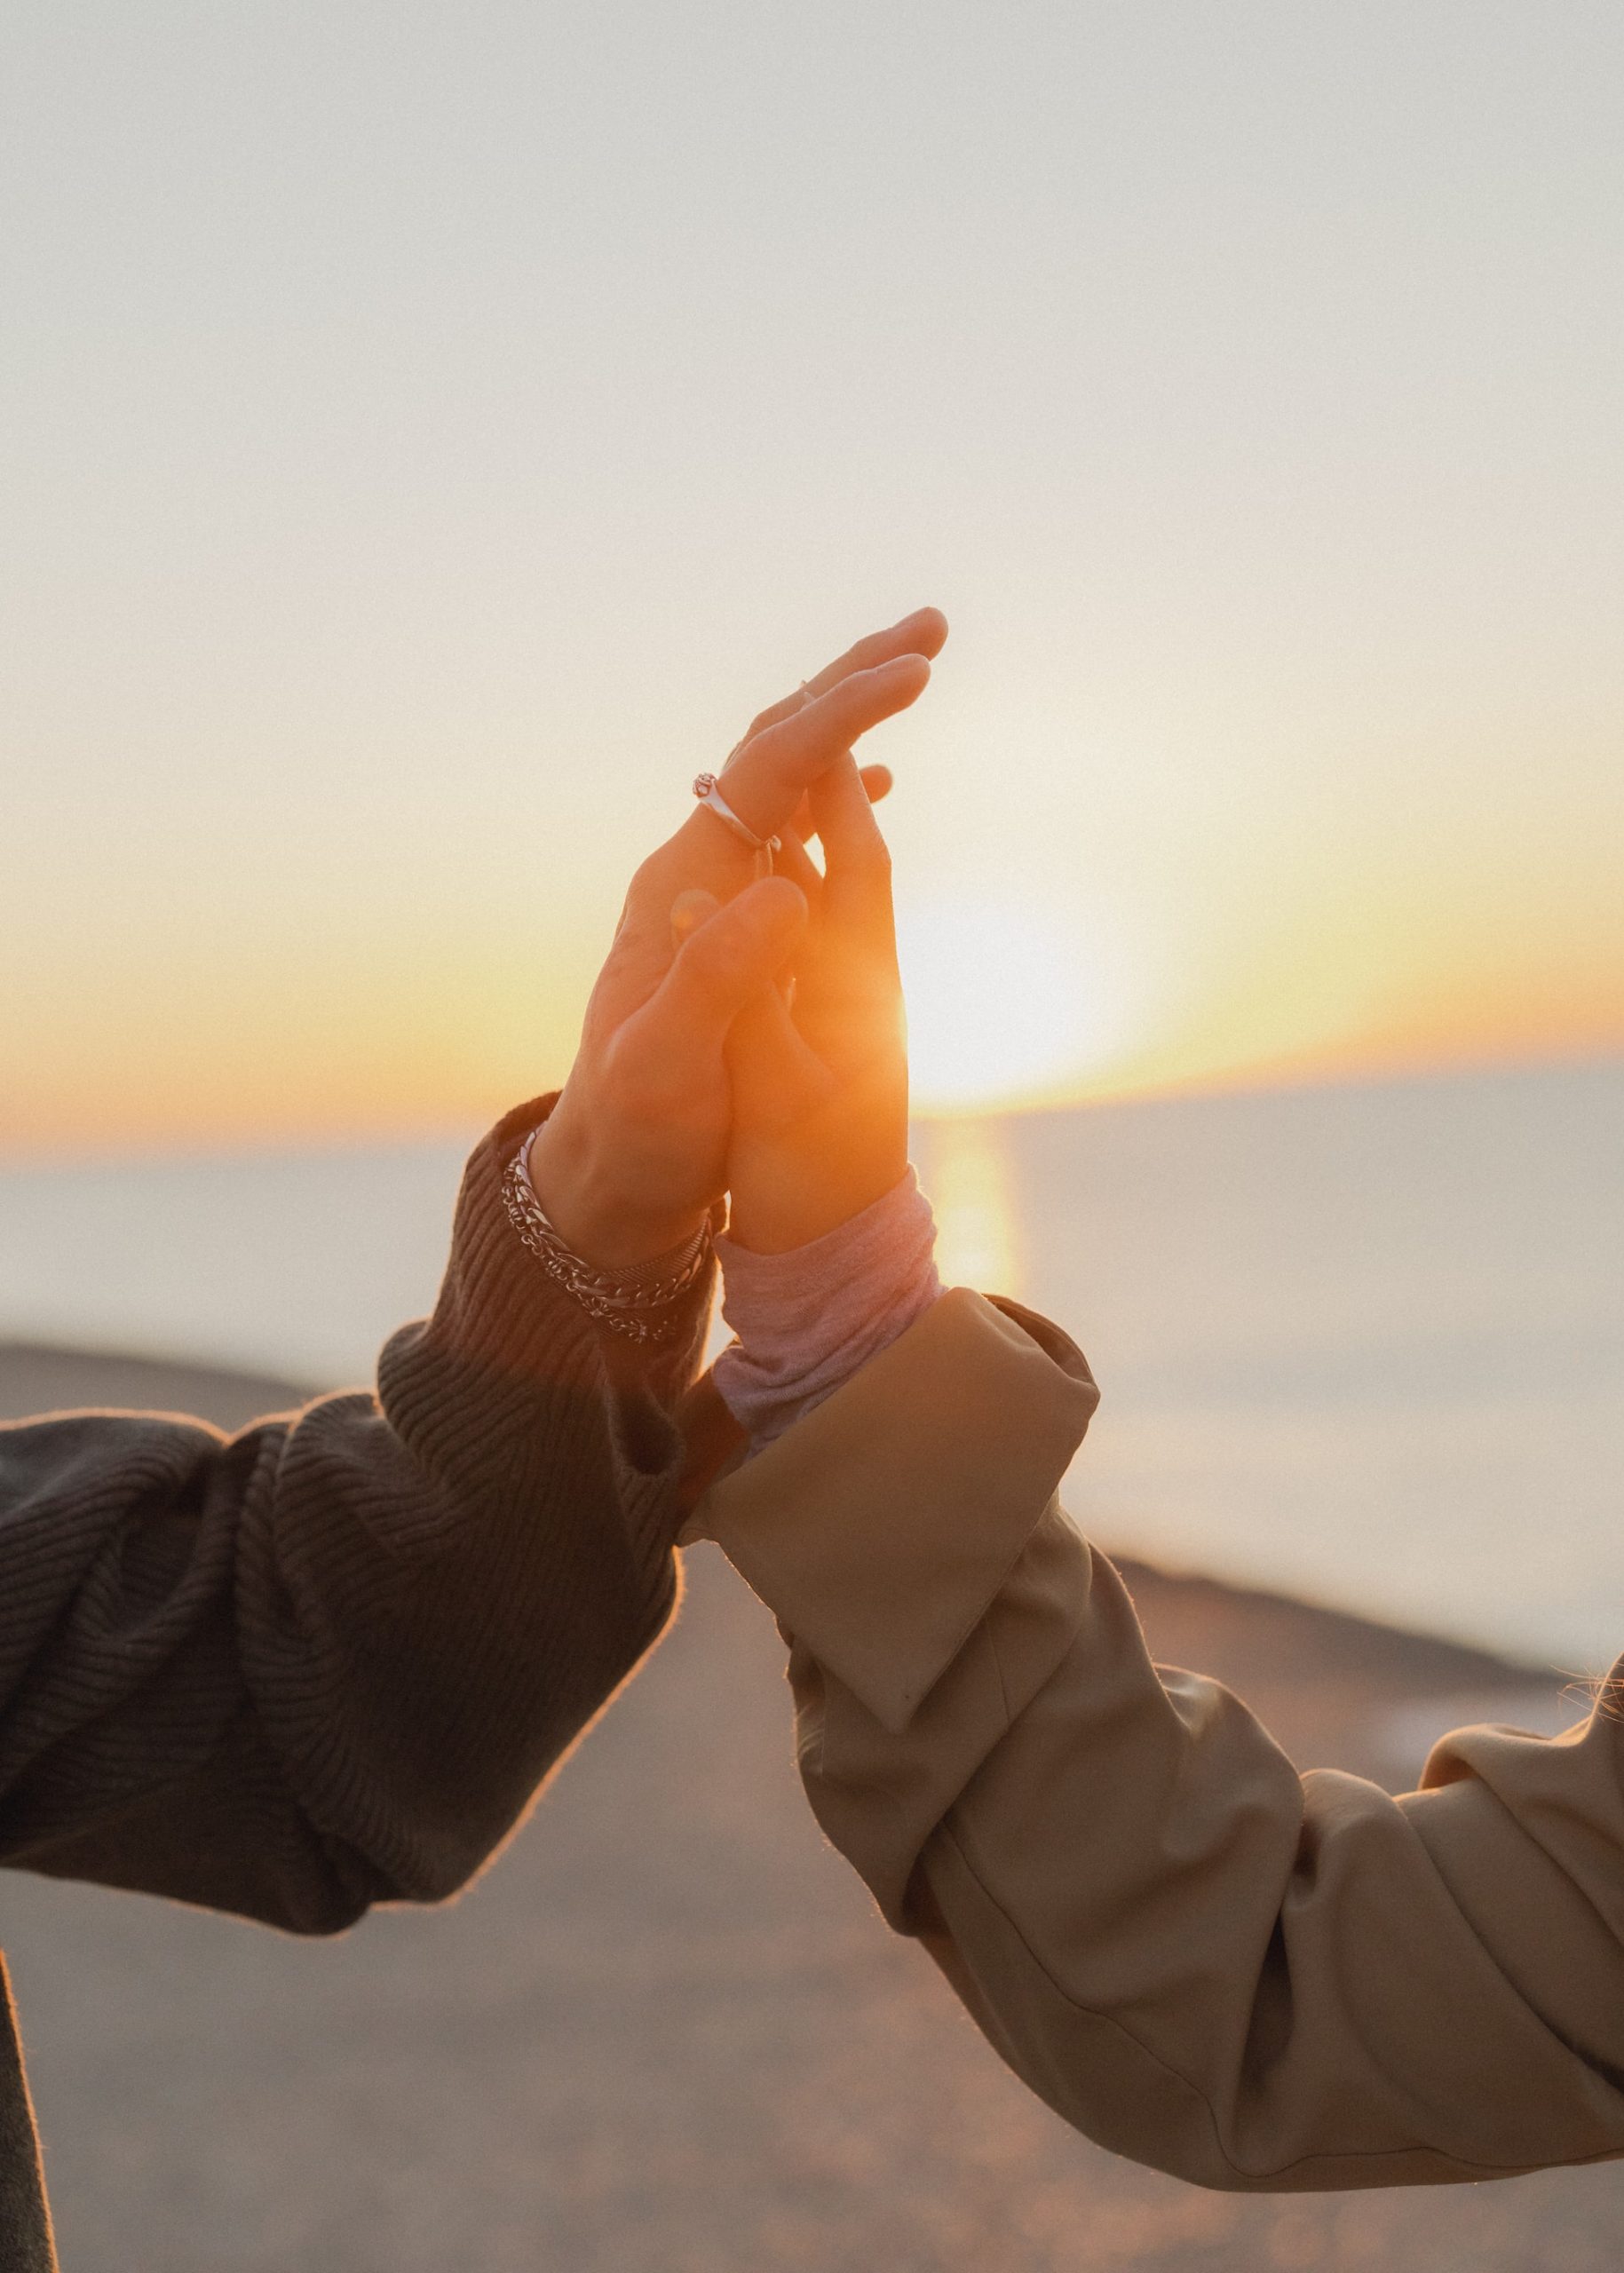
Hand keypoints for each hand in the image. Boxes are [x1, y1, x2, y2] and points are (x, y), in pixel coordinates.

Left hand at [527, 608, 946, 1268]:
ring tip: (915, 667)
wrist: (606, 1172)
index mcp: (682, 888)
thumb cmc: (636, 1131)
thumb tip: (783, 884)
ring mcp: (712, 891)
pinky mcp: (730, 921)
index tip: (915, 676)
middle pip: (773, 743)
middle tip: (931, 629)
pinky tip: (882, 779)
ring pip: (782, 773)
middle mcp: (693, 869)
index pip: (767, 768)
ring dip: (848, 716)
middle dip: (849, 680)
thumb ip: (718, 976)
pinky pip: (790, 824)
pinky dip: (839, 786)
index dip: (842, 715)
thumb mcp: (669, 1066)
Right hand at [718, 748, 911, 1254]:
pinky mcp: (821, 1016)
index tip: (821, 714)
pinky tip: (762, 851)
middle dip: (835, 775)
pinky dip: (785, 871)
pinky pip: (805, 920)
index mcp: (860, 982)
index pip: (855, 859)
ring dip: (808, 815)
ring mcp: (844, 992)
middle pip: (852, 850)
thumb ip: (744, 996)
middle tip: (818, 696)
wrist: (835, 1245)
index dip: (837, 787)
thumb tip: (711, 906)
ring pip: (827, 880)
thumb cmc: (807, 1176)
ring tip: (784, 749)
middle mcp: (862, 973)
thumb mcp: (773, 1092)